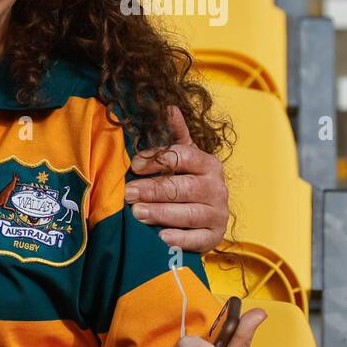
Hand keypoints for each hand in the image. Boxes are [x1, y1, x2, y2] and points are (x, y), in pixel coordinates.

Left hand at [125, 106, 228, 252]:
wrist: (206, 217)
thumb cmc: (187, 182)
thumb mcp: (183, 157)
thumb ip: (175, 135)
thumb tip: (168, 106)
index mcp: (208, 164)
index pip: (184, 157)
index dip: (158, 160)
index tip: (134, 165)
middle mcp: (216, 188)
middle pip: (183, 187)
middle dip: (153, 190)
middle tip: (128, 193)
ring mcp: (217, 213)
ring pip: (188, 213)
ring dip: (162, 213)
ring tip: (137, 214)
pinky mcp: (214, 237)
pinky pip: (197, 239)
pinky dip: (180, 239)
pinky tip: (161, 238)